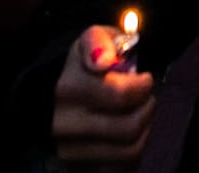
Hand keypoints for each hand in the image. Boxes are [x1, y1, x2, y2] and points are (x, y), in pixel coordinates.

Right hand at [52, 25, 156, 168]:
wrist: (51, 96)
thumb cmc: (82, 65)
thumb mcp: (91, 39)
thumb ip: (100, 42)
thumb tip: (104, 60)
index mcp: (67, 88)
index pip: (120, 95)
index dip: (142, 86)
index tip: (144, 80)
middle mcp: (63, 124)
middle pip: (128, 128)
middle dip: (147, 109)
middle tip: (146, 99)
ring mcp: (69, 150)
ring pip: (128, 152)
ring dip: (144, 132)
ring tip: (140, 116)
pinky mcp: (76, 168)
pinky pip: (120, 170)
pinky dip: (132, 154)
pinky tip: (129, 136)